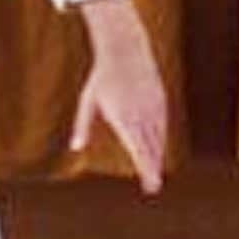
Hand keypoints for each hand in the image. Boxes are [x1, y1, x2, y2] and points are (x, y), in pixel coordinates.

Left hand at [72, 0, 167, 193]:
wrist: (126, 52)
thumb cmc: (102, 78)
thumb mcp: (88, 102)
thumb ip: (83, 125)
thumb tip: (75, 147)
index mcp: (124, 118)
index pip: (138, 149)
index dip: (145, 168)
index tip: (149, 184)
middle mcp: (142, 115)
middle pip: (151, 148)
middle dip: (152, 168)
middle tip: (153, 187)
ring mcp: (154, 107)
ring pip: (159, 137)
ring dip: (157, 155)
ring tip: (154, 172)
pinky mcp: (161, 100)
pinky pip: (163, 125)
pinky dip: (161, 138)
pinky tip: (158, 148)